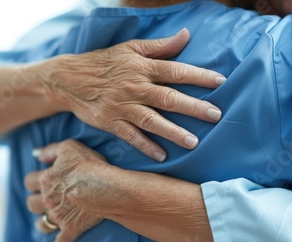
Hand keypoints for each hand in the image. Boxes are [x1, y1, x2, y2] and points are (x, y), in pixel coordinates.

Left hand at [24, 140, 107, 241]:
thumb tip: (35, 153)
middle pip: (32, 204)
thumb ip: (50, 150)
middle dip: (34, 202)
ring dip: (42, 223)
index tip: (38, 181)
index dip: (33, 181)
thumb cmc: (88, 165)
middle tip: (40, 200)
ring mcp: (59, 216)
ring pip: (42, 223)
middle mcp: (48, 199)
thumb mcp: (68, 148)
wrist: (102, 187)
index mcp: (46, 179)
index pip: (30, 181)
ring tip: (46, 222)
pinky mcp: (71, 228)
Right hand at [37, 28, 224, 161]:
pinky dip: (146, 146)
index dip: (199, 76)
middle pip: (168, 97)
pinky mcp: (110, 122)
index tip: (221, 82)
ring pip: (152, 120)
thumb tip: (186, 34)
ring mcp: (122, 106)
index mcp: (142, 67)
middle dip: (194, 107)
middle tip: (216, 115)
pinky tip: (162, 155)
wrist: (70, 78)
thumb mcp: (131, 48)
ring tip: (194, 142)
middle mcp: (134, 87)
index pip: (176, 71)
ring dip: (173, 131)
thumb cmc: (105, 62)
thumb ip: (160, 46)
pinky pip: (131, 136)